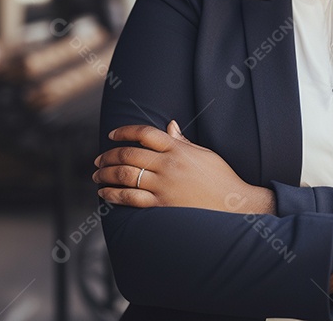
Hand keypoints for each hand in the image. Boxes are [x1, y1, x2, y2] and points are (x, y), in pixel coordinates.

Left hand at [94, 120, 273, 213]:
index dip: (125, 131)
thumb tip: (169, 126)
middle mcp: (168, 165)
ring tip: (97, 176)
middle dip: (108, 156)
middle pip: (129, 154)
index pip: (145, 133)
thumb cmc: (221, 178)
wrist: (234, 206)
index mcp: (178, 149)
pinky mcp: (161, 205)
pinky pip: (130, 197)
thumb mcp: (205, 154)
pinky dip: (113, 194)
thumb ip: (183, 141)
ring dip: (106, 174)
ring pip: (124, 175)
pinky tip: (105, 193)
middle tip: (99, 160)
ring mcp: (163, 185)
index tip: (112, 135)